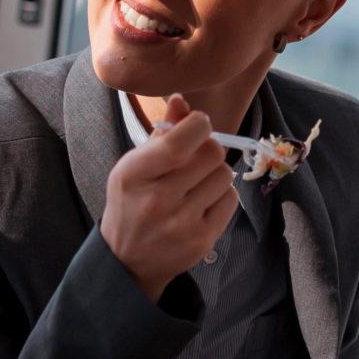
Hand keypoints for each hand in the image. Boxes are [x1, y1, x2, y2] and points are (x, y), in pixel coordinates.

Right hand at [100, 94, 236, 299]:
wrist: (128, 259)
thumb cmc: (132, 202)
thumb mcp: (135, 165)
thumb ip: (161, 133)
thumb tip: (181, 100)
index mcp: (134, 175)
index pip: (177, 143)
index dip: (197, 125)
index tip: (198, 123)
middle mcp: (157, 200)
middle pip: (211, 154)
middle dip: (208, 148)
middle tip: (196, 156)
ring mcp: (181, 223)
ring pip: (224, 175)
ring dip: (215, 172)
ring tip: (196, 183)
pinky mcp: (201, 240)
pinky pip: (230, 199)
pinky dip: (220, 195)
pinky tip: (202, 202)